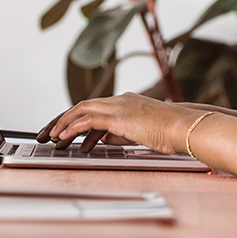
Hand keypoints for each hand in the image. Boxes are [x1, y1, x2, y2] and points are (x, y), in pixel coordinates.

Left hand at [36, 92, 199, 154]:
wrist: (186, 128)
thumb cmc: (171, 132)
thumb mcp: (141, 133)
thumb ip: (121, 132)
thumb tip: (105, 138)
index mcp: (127, 102)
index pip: (94, 106)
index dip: (76, 117)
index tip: (64, 128)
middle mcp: (121, 100)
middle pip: (83, 104)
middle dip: (64, 118)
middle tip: (50, 131)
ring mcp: (120, 106)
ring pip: (82, 109)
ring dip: (64, 122)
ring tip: (52, 135)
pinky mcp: (119, 117)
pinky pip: (88, 119)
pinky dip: (72, 127)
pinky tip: (63, 136)